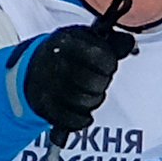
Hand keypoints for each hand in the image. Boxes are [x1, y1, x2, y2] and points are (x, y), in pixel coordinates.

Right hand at [19, 12, 140, 135]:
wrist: (32, 69)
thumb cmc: (65, 54)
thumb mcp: (84, 40)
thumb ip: (109, 43)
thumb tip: (129, 42)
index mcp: (66, 42)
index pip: (101, 56)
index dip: (109, 64)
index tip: (107, 65)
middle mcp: (55, 63)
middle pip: (94, 82)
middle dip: (101, 83)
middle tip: (98, 80)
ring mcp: (48, 86)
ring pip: (85, 101)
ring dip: (93, 100)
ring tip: (89, 93)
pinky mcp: (45, 107)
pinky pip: (74, 120)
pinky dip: (83, 119)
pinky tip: (84, 112)